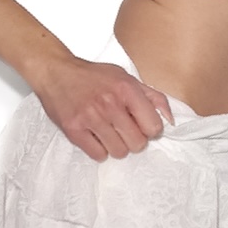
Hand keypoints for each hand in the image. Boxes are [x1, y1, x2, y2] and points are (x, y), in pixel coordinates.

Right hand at [34, 57, 173, 162]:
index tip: (141, 125)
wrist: (56, 72)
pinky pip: (97, 155)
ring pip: (119, 152)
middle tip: (124, 131)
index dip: (150, 129)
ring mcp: (90, 117)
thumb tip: (170, 120)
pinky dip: (99, 150)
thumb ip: (152, 97)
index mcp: (126, 90)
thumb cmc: (94, 77)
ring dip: (116, 146)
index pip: (154, 127)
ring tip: (108, 133)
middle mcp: (109, 104)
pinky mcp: (74, 129)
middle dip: (134, 140)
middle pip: (137, 144)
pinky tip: (95, 136)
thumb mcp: (126, 78)